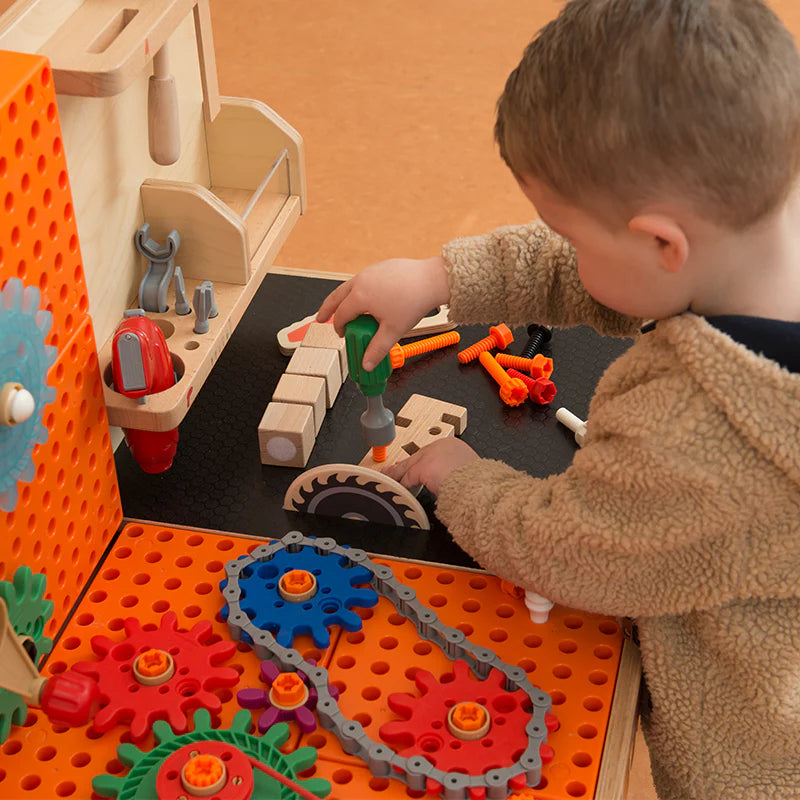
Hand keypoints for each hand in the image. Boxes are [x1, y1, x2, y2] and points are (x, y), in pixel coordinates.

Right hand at [316, 256, 449, 369]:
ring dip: (343, 298)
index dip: (339, 327)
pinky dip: (358, 290)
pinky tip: (366, 298)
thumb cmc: (413, 302)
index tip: (342, 335)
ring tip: (342, 307)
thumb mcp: (393, 330)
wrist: (432, 279)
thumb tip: (366, 364)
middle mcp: (361, 280)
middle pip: (336, 296)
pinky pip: (363, 280)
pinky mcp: (381, 267)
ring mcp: (370, 271)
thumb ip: (376, 349)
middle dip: (327, 308)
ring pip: (349, 286)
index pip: (341, 315)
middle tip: (320, 317)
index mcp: (360, 296)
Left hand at [382, 438, 478, 495]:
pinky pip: (407, 478)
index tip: (411, 466)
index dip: (419, 460)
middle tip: (393, 470)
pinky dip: (401, 484)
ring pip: (409, 465)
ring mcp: (431, 455)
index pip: (431, 452)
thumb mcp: (468, 473)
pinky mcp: (422, 468)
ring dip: (398, 474)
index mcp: (454, 445)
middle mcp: (441, 446)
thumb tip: (447, 482)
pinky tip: (396, 488)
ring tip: (390, 479)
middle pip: (418, 457)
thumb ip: (455, 473)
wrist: (479, 486)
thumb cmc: (479, 483)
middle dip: (404, 465)